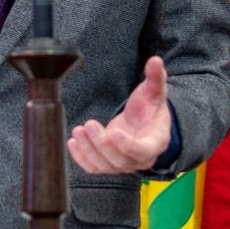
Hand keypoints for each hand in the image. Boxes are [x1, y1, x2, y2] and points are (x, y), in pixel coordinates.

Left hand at [67, 56, 171, 173]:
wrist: (144, 123)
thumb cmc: (150, 108)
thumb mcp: (154, 91)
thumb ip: (156, 77)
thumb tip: (156, 60)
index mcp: (155, 142)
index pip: (143, 150)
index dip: (128, 145)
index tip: (115, 132)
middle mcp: (139, 158)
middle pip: (120, 159)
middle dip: (101, 144)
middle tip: (89, 124)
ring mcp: (123, 164)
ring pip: (105, 166)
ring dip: (89, 150)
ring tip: (78, 131)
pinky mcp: (108, 164)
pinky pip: (94, 168)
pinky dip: (81, 158)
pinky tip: (73, 142)